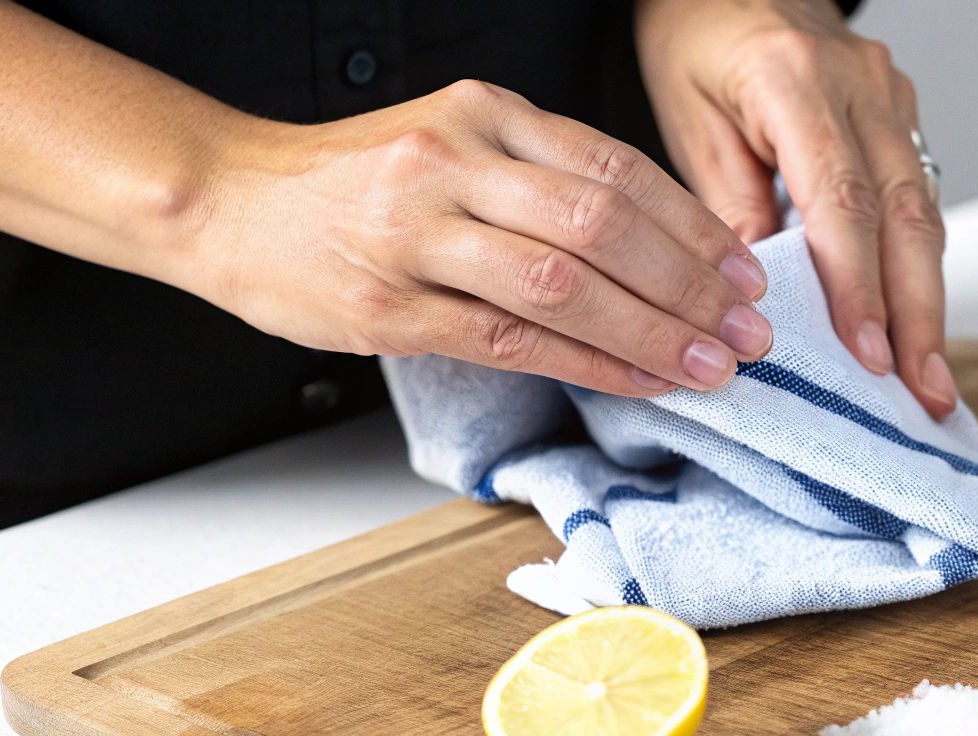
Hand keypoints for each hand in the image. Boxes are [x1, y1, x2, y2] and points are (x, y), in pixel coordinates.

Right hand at [188, 81, 773, 395]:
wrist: (229, 201)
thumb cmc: (349, 182)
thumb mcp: (450, 142)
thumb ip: (537, 178)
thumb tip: (653, 245)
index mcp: (482, 112)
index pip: (614, 167)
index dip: (692, 226)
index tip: (745, 271)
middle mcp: (455, 160)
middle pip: (603, 224)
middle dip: (691, 285)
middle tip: (749, 329)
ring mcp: (420, 234)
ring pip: (565, 284)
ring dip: (653, 332)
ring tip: (712, 366)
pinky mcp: (393, 306)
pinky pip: (514, 339)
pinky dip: (590, 363)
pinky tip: (640, 381)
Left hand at [634, 0, 954, 416]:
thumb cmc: (695, 41)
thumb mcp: (687, 117)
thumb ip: (727, 203)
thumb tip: (758, 295)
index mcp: (794, 80)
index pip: (841, 200)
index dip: (858, 286)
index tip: (867, 354)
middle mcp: (860, 85)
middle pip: (905, 215)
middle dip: (917, 314)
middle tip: (923, 391)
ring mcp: (890, 96)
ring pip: (925, 212)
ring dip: (929, 302)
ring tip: (929, 379)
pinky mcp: (899, 114)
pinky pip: (918, 199)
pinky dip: (917, 267)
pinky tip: (915, 324)